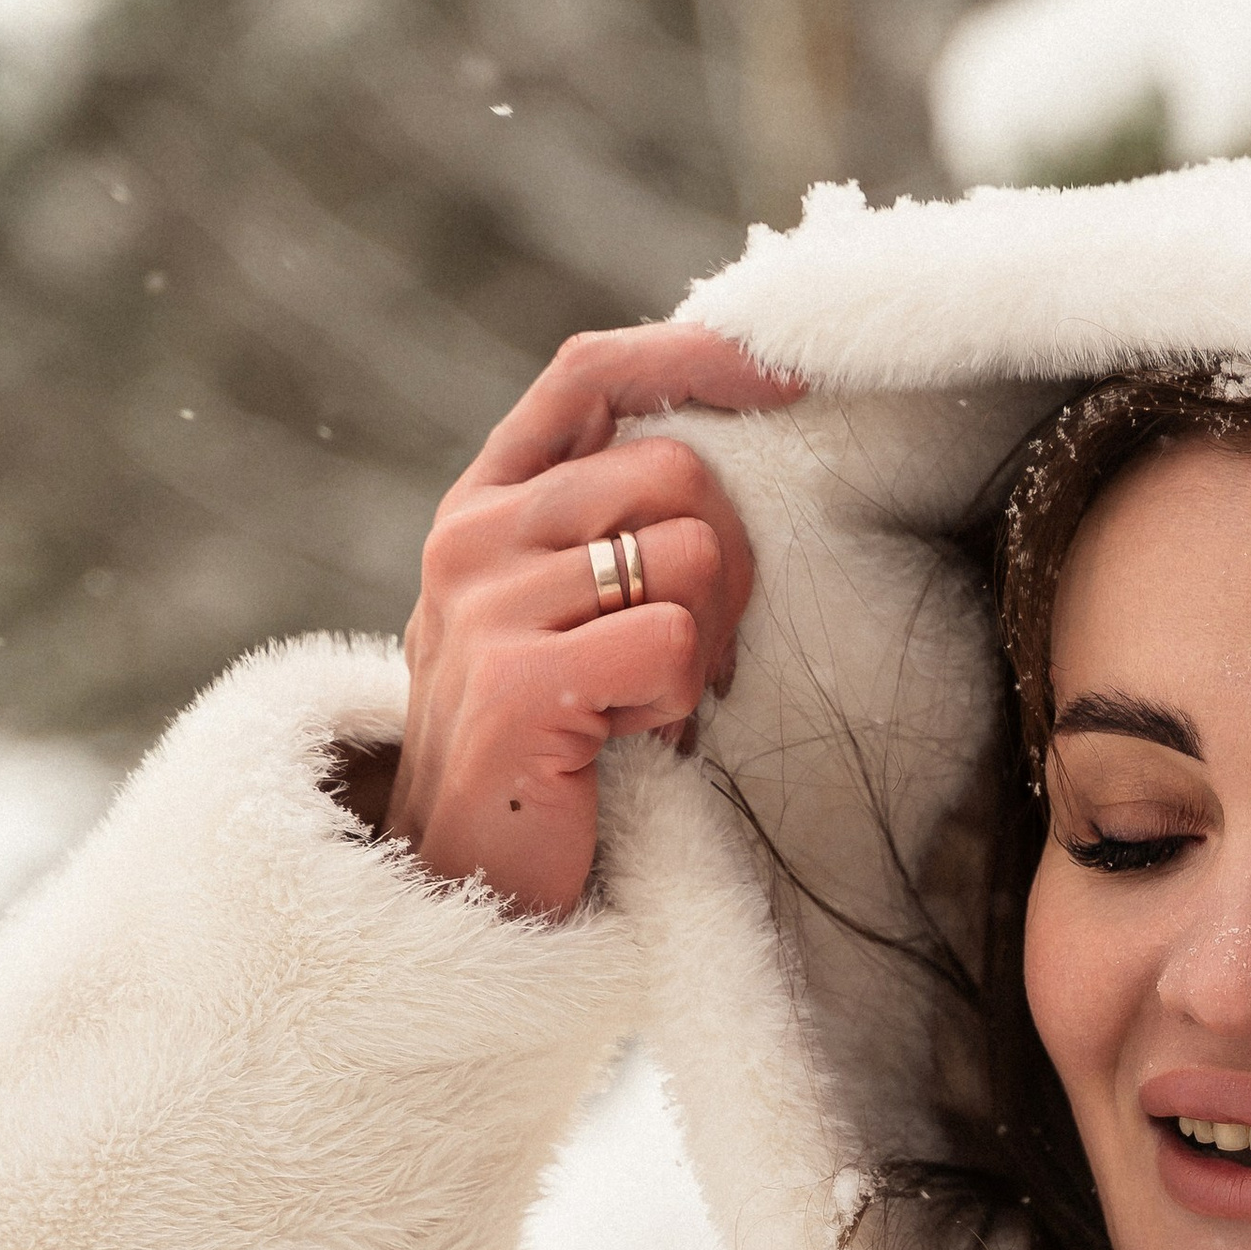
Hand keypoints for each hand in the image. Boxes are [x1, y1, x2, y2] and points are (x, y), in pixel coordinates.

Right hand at [384, 324, 803, 917]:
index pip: (590, 376)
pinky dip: (679, 705)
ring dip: (705, 644)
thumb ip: (611, 534)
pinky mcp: (515, 680)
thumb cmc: (548, 758)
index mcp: (484, 508)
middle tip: (696, 658)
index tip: (789, 381)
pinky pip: (673, 642)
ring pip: (689, 552)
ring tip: (648, 706)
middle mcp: (470, 538)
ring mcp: (483, 606)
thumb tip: (729, 455)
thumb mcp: (564, 620)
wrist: (461, 890)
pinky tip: (628, 744)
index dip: (694, 359)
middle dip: (730, 564)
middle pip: (677, 467)